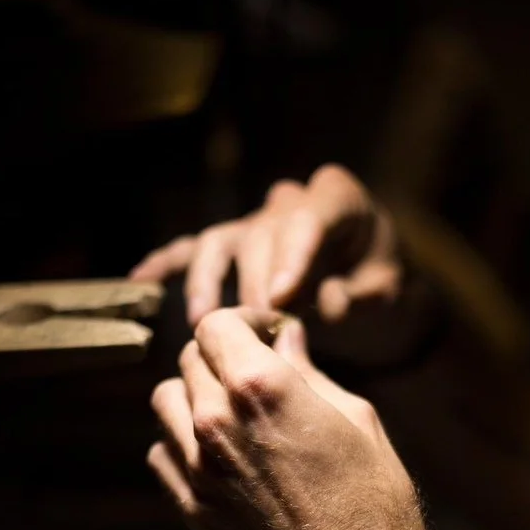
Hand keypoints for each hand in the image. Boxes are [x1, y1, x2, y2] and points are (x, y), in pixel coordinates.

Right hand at [132, 166, 404, 362]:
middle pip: (261, 236)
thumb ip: (364, 293)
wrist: (368, 267)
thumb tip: (326, 301)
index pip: (307, 220)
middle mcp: (288, 202)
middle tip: (253, 331)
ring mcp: (255, 222)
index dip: (292, 258)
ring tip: (204, 322)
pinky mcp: (233, 244)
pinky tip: (140, 282)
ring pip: (220, 242)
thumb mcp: (390, 285)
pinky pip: (194, 249)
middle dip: (254, 285)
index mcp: (336, 198)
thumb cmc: (378, 275)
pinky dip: (167, 263)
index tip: (282, 300)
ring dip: (208, 282)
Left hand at [148, 307, 428, 529]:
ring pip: (165, 403)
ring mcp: (198, 469)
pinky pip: (161, 455)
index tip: (262, 333)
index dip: (241, 321)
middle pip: (188, 359)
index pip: (216, 324)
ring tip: (229, 412)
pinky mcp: (192, 509)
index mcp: (262, 388)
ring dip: (192, 396)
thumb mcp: (355, 418)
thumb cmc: (373, 498)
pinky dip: (179, 445)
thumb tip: (283, 339)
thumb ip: (307, 372)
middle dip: (220, 356)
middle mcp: (217, 422)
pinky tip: (216, 454)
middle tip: (252, 373)